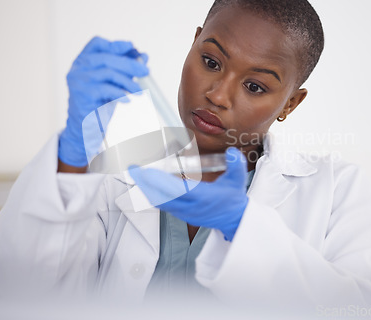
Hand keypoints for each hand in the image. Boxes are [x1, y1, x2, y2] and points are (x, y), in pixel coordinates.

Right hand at [58, 36, 148, 166]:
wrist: (86, 126)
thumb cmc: (100, 102)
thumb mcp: (114, 82)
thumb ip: (126, 68)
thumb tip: (144, 57)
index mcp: (83, 60)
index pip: (96, 43)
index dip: (115, 44)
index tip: (132, 47)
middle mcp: (78, 67)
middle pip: (107, 58)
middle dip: (130, 63)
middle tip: (146, 71)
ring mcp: (78, 80)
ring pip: (108, 72)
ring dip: (128, 81)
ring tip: (139, 90)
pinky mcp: (82, 93)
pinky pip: (106, 89)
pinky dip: (120, 93)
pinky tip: (128, 99)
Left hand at [129, 147, 248, 240]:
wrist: (234, 220)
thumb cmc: (234, 198)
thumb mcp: (238, 180)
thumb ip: (236, 165)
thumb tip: (232, 152)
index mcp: (202, 197)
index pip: (175, 190)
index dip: (159, 181)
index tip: (146, 171)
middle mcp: (190, 207)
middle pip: (162, 196)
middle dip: (146, 183)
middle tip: (132, 169)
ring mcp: (184, 212)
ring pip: (160, 202)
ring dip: (146, 188)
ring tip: (136, 174)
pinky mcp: (181, 214)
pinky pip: (162, 205)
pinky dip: (152, 194)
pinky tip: (146, 185)